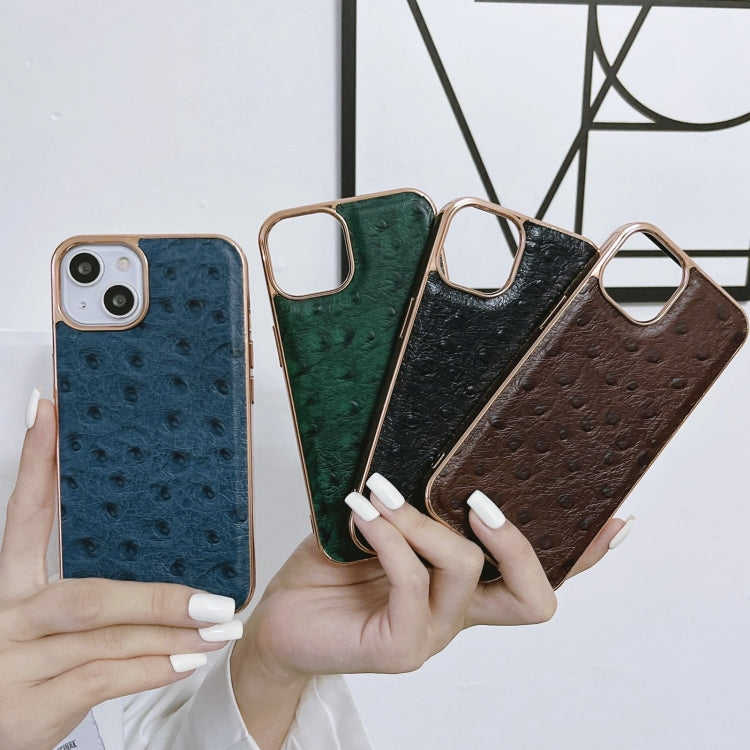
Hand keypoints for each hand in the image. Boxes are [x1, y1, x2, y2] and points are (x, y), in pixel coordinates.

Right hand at [0, 398, 240, 749]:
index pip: (25, 515)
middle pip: (90, 596)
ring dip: (173, 633)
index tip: (49, 411)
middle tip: (215, 596)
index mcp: (11, 586)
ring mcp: (18, 665)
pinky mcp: (33, 706)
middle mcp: (11, 618)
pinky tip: (190, 660)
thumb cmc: (24, 665)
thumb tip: (149, 547)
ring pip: (108, 640)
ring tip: (222, 626)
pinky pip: (105, 680)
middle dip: (159, 597)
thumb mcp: (40, 618)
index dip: (37, 462)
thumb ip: (83, 589)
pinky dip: (153, 669)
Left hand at [231, 474, 629, 745]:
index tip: (616, 519)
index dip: (581, 556)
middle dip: (520, 540)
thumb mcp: (372, 528)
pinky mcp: (398, 650)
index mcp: (462, 587)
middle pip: (534, 597)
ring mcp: (432, 636)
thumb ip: (408, 506)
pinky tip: (362, 513)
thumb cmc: (326, 572)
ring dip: (425, 521)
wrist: (277, 623)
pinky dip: (390, 538)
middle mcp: (458, 614)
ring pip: (465, 571)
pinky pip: (412, 585)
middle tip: (482, 500)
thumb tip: (423, 460)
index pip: (533, 575)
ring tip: (384, 491)